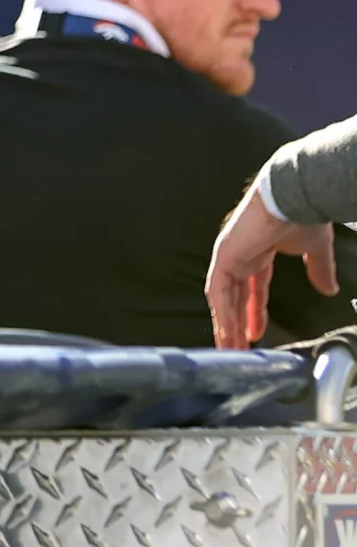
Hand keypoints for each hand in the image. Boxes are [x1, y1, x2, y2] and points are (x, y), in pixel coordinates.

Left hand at [206, 184, 337, 348]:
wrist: (296, 196)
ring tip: (229, 349)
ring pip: (222, 298)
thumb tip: (328, 288)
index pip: (253, 289)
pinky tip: (226, 331)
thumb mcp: (314, 249)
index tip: (256, 333)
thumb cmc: (303, 214)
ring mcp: (230, 256)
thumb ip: (318, 269)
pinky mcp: (225, 257)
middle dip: (235, 324)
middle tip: (236, 349)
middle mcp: (241, 256)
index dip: (254, 312)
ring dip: (225, 324)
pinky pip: (218, 290)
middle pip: (233, 297)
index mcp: (259, 253)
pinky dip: (222, 312)